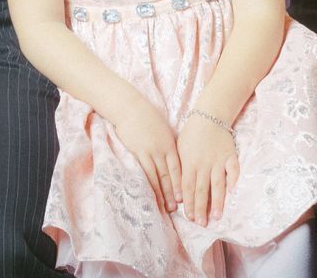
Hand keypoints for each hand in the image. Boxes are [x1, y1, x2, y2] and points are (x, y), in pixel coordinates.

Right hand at [109, 97, 182, 214]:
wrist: (131, 108)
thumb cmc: (147, 117)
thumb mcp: (163, 131)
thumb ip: (168, 145)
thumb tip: (173, 160)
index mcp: (170, 144)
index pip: (178, 168)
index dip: (181, 183)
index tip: (185, 197)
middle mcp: (162, 149)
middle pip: (169, 175)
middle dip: (173, 193)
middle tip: (177, 208)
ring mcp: (150, 151)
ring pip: (158, 176)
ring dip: (162, 193)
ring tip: (166, 207)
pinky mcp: (137, 152)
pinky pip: (144, 172)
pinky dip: (149, 184)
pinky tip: (150, 194)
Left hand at [176, 114, 238, 226]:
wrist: (209, 116)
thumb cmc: (192, 134)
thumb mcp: (180, 150)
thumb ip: (180, 170)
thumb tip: (179, 193)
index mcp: (190, 163)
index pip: (188, 188)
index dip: (189, 203)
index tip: (190, 217)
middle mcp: (204, 164)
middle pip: (202, 190)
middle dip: (201, 208)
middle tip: (202, 223)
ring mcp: (219, 161)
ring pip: (218, 184)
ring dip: (217, 202)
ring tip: (217, 216)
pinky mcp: (231, 156)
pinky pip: (234, 170)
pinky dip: (234, 180)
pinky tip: (233, 193)